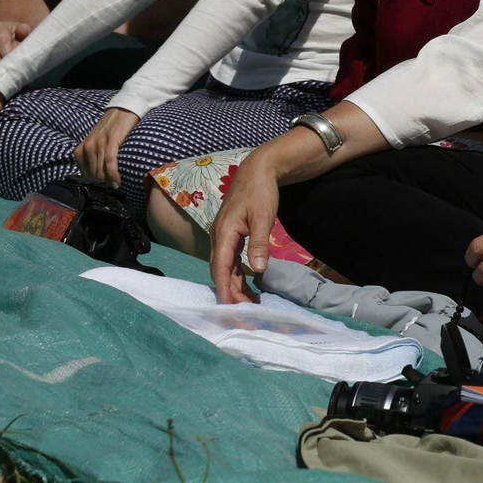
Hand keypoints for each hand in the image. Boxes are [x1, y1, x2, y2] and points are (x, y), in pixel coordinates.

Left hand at [73, 107, 138, 186]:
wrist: (122, 109)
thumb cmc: (111, 129)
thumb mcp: (98, 143)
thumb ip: (95, 157)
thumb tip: (98, 176)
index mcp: (81, 149)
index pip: (84, 173)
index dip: (93, 184)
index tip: (102, 191)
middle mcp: (87, 147)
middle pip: (93, 174)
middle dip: (101, 185)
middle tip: (110, 192)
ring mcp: (98, 143)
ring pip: (100, 170)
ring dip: (108, 182)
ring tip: (115, 188)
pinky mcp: (111, 140)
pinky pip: (110, 161)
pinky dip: (113, 173)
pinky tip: (117, 182)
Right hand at [210, 151, 279, 303]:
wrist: (258, 170)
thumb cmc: (260, 192)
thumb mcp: (263, 217)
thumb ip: (259, 243)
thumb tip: (257, 270)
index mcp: (224, 232)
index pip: (220, 266)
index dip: (224, 288)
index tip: (229, 307)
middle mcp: (219, 237)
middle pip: (221, 271)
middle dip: (230, 292)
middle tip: (245, 313)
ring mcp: (223, 236)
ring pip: (225, 267)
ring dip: (235, 285)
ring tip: (250, 304)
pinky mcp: (231, 236)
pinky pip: (230, 260)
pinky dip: (238, 274)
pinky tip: (248, 285)